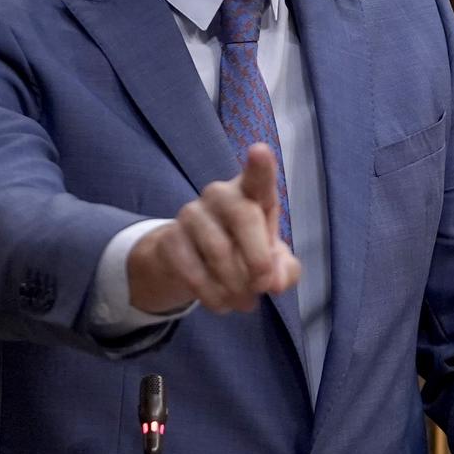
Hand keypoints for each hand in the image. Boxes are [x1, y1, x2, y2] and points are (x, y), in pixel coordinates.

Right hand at [127, 143, 300, 313]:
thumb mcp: (271, 260)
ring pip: (218, 250)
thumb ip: (284, 268)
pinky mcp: (170, 239)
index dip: (260, 166)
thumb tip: (277, 281)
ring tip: (246, 302)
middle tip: (264, 286)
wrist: (190, 262)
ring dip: (236, 285)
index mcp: (251, 194)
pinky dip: (212, 294)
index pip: (257, 177)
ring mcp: (191, 214)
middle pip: (243, 216)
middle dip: (258, 257)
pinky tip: (222, 303)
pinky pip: (193, 271)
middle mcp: (220, 195)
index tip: (259, 150)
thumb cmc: (242, 250)